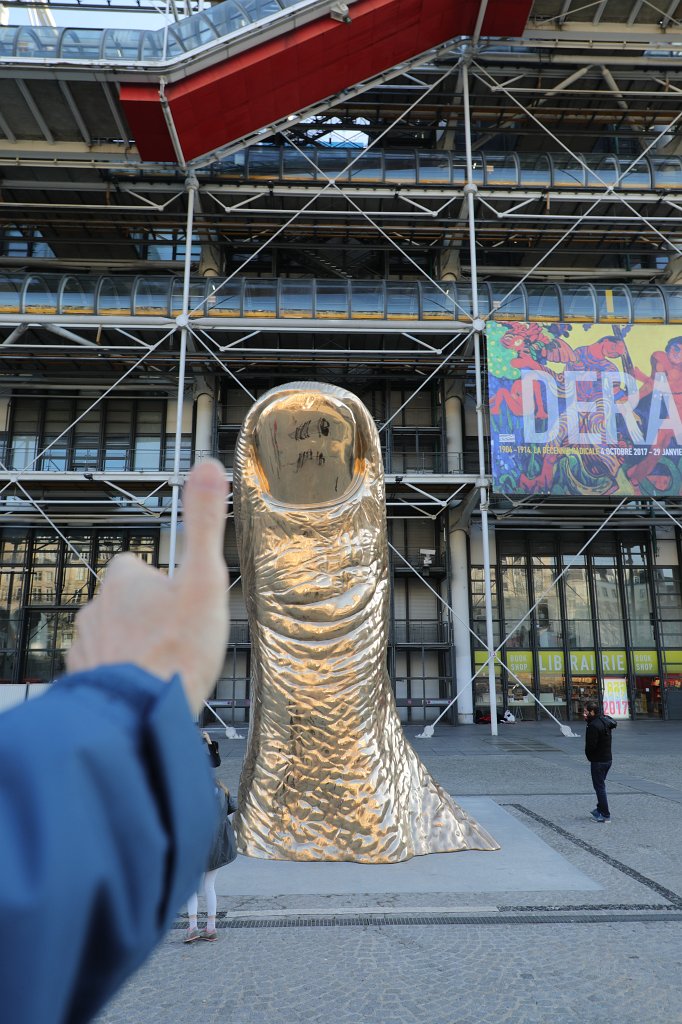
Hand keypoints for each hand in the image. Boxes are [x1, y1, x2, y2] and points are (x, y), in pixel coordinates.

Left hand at [67, 460, 228, 713]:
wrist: (141, 714)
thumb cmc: (175, 650)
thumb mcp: (204, 580)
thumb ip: (205, 524)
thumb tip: (209, 467)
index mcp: (123, 580)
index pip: (138, 567)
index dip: (162, 580)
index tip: (182, 597)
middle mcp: (97, 608)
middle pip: (127, 603)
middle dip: (149, 615)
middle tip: (181, 635)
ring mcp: (87, 646)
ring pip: (115, 636)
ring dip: (136, 645)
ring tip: (166, 663)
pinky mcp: (85, 680)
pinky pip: (106, 669)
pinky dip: (124, 674)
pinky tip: (148, 687)